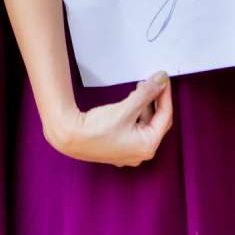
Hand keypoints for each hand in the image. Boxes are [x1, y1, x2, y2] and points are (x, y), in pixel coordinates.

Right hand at [42, 73, 174, 167]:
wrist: (70, 136)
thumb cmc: (97, 128)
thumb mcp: (126, 108)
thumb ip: (146, 93)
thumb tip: (161, 80)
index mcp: (147, 146)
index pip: (165, 116)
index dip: (165, 95)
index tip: (164, 80)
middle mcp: (140, 154)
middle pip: (156, 122)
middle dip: (154, 101)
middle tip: (151, 83)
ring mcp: (128, 153)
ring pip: (144, 125)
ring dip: (144, 107)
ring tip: (138, 90)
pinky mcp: (118, 148)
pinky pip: (134, 130)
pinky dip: (135, 115)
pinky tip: (129, 104)